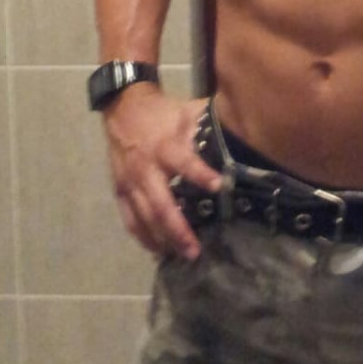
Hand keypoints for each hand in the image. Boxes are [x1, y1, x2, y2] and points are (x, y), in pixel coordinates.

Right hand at [102, 85, 222, 260]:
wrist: (123, 108)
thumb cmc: (163, 113)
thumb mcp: (186, 112)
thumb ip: (208, 124)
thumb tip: (243, 131)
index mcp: (165, 146)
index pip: (184, 163)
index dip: (201, 174)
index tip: (220, 186)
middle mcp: (146, 168)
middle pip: (160, 204)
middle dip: (178, 229)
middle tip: (195, 251)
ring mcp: (130, 182)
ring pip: (144, 217)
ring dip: (162, 239)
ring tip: (180, 255)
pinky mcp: (120, 190)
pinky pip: (130, 219)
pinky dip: (143, 237)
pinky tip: (157, 250)